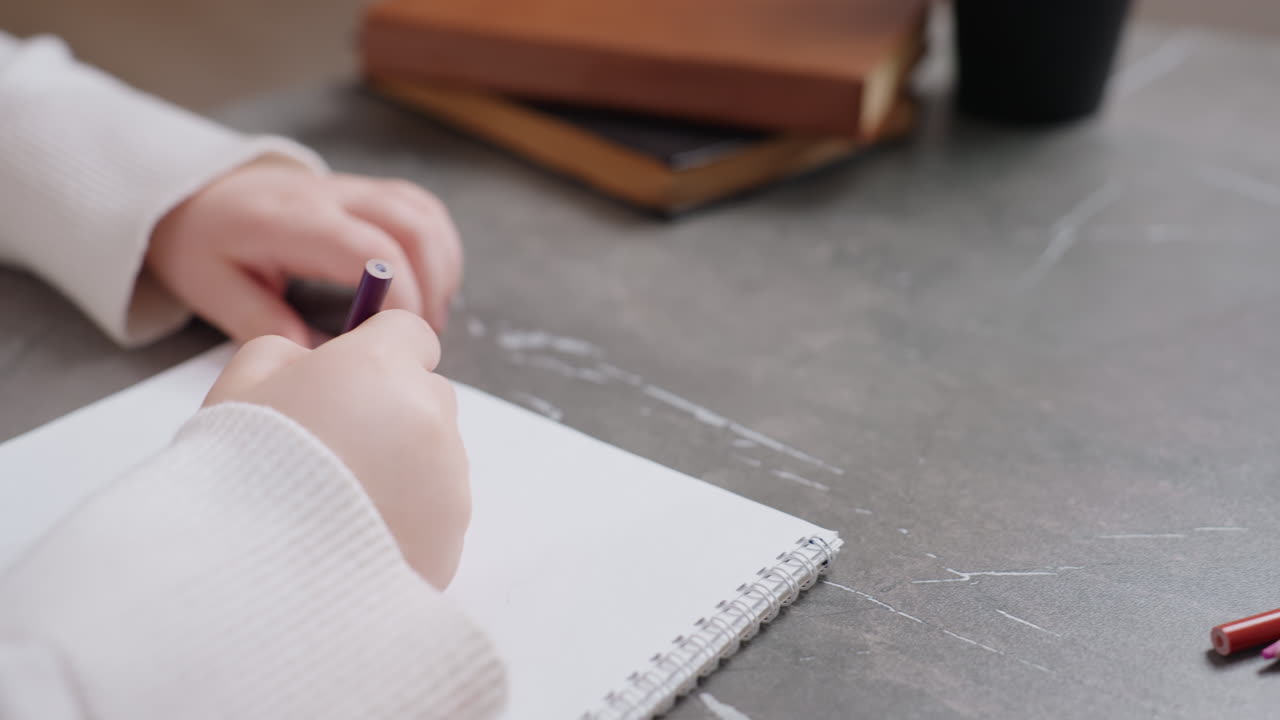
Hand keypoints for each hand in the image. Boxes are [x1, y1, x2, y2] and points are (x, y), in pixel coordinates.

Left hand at [147, 161, 461, 344]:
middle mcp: (331, 196)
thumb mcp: (215, 292)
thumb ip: (264, 325)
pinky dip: (439, 247)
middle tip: (422, 335)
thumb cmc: (206, 246)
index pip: (371, 251)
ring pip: (424, 214)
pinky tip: (430, 284)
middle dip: (432, 285)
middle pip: (412, 225)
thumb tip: (318, 359)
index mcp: (292, 220)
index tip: (397, 339)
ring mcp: (354, 188)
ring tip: (430, 314)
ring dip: (442, 266)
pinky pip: (423, 208)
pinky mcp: (369, 192)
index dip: (399, 297)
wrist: (199, 196)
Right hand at [202, 310, 469, 588]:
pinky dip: (406, 517)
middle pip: (428, 394)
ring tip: (336, 504)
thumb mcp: (240, 389)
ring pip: (435, 456)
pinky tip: (354, 539)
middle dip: (390, 409)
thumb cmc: (238, 478)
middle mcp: (431, 418)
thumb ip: (284, 356)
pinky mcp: (453, 537)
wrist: (256, 586)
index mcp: (383, 369)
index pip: (411, 335)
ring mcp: (449, 482)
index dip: (378, 352)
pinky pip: (436, 512)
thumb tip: (312, 361)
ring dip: (400, 466)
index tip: (348, 378)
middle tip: (332, 448)